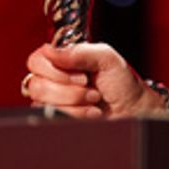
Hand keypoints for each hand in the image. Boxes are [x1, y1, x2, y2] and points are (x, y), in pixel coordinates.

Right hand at [22, 42, 164, 118]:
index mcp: (61, 60)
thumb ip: (80, 51)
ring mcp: (53, 100)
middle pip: (36, 85)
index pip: (36, 61)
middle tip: (91, 87)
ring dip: (75, 101)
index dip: (55, 70)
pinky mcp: (56, 117)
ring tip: (94, 99)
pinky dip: (77, 114)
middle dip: (70, 89)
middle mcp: (53, 79)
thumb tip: (52, 51)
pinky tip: (91, 112)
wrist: (132, 108)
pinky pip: (53, 117)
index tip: (82, 74)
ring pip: (42, 102)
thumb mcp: (107, 58)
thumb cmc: (121, 82)